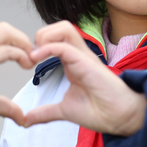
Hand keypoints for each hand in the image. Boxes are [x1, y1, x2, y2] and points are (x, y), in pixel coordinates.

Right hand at [0, 22, 34, 125]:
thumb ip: (4, 106)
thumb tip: (21, 118)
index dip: (16, 43)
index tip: (27, 59)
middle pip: (4, 28)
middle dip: (22, 39)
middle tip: (31, 57)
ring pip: (5, 31)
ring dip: (22, 43)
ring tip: (29, 61)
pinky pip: (6, 49)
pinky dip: (20, 54)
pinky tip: (26, 65)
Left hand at [25, 21, 146, 134]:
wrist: (119, 118)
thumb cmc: (99, 111)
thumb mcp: (64, 110)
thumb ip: (45, 112)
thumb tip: (27, 120)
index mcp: (73, 62)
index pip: (56, 38)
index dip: (38, 45)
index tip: (27, 63)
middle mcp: (78, 55)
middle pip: (60, 27)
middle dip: (41, 35)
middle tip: (31, 55)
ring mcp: (83, 56)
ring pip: (64, 28)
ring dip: (45, 37)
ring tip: (35, 55)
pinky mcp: (86, 62)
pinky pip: (64, 46)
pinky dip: (47, 48)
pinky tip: (36, 60)